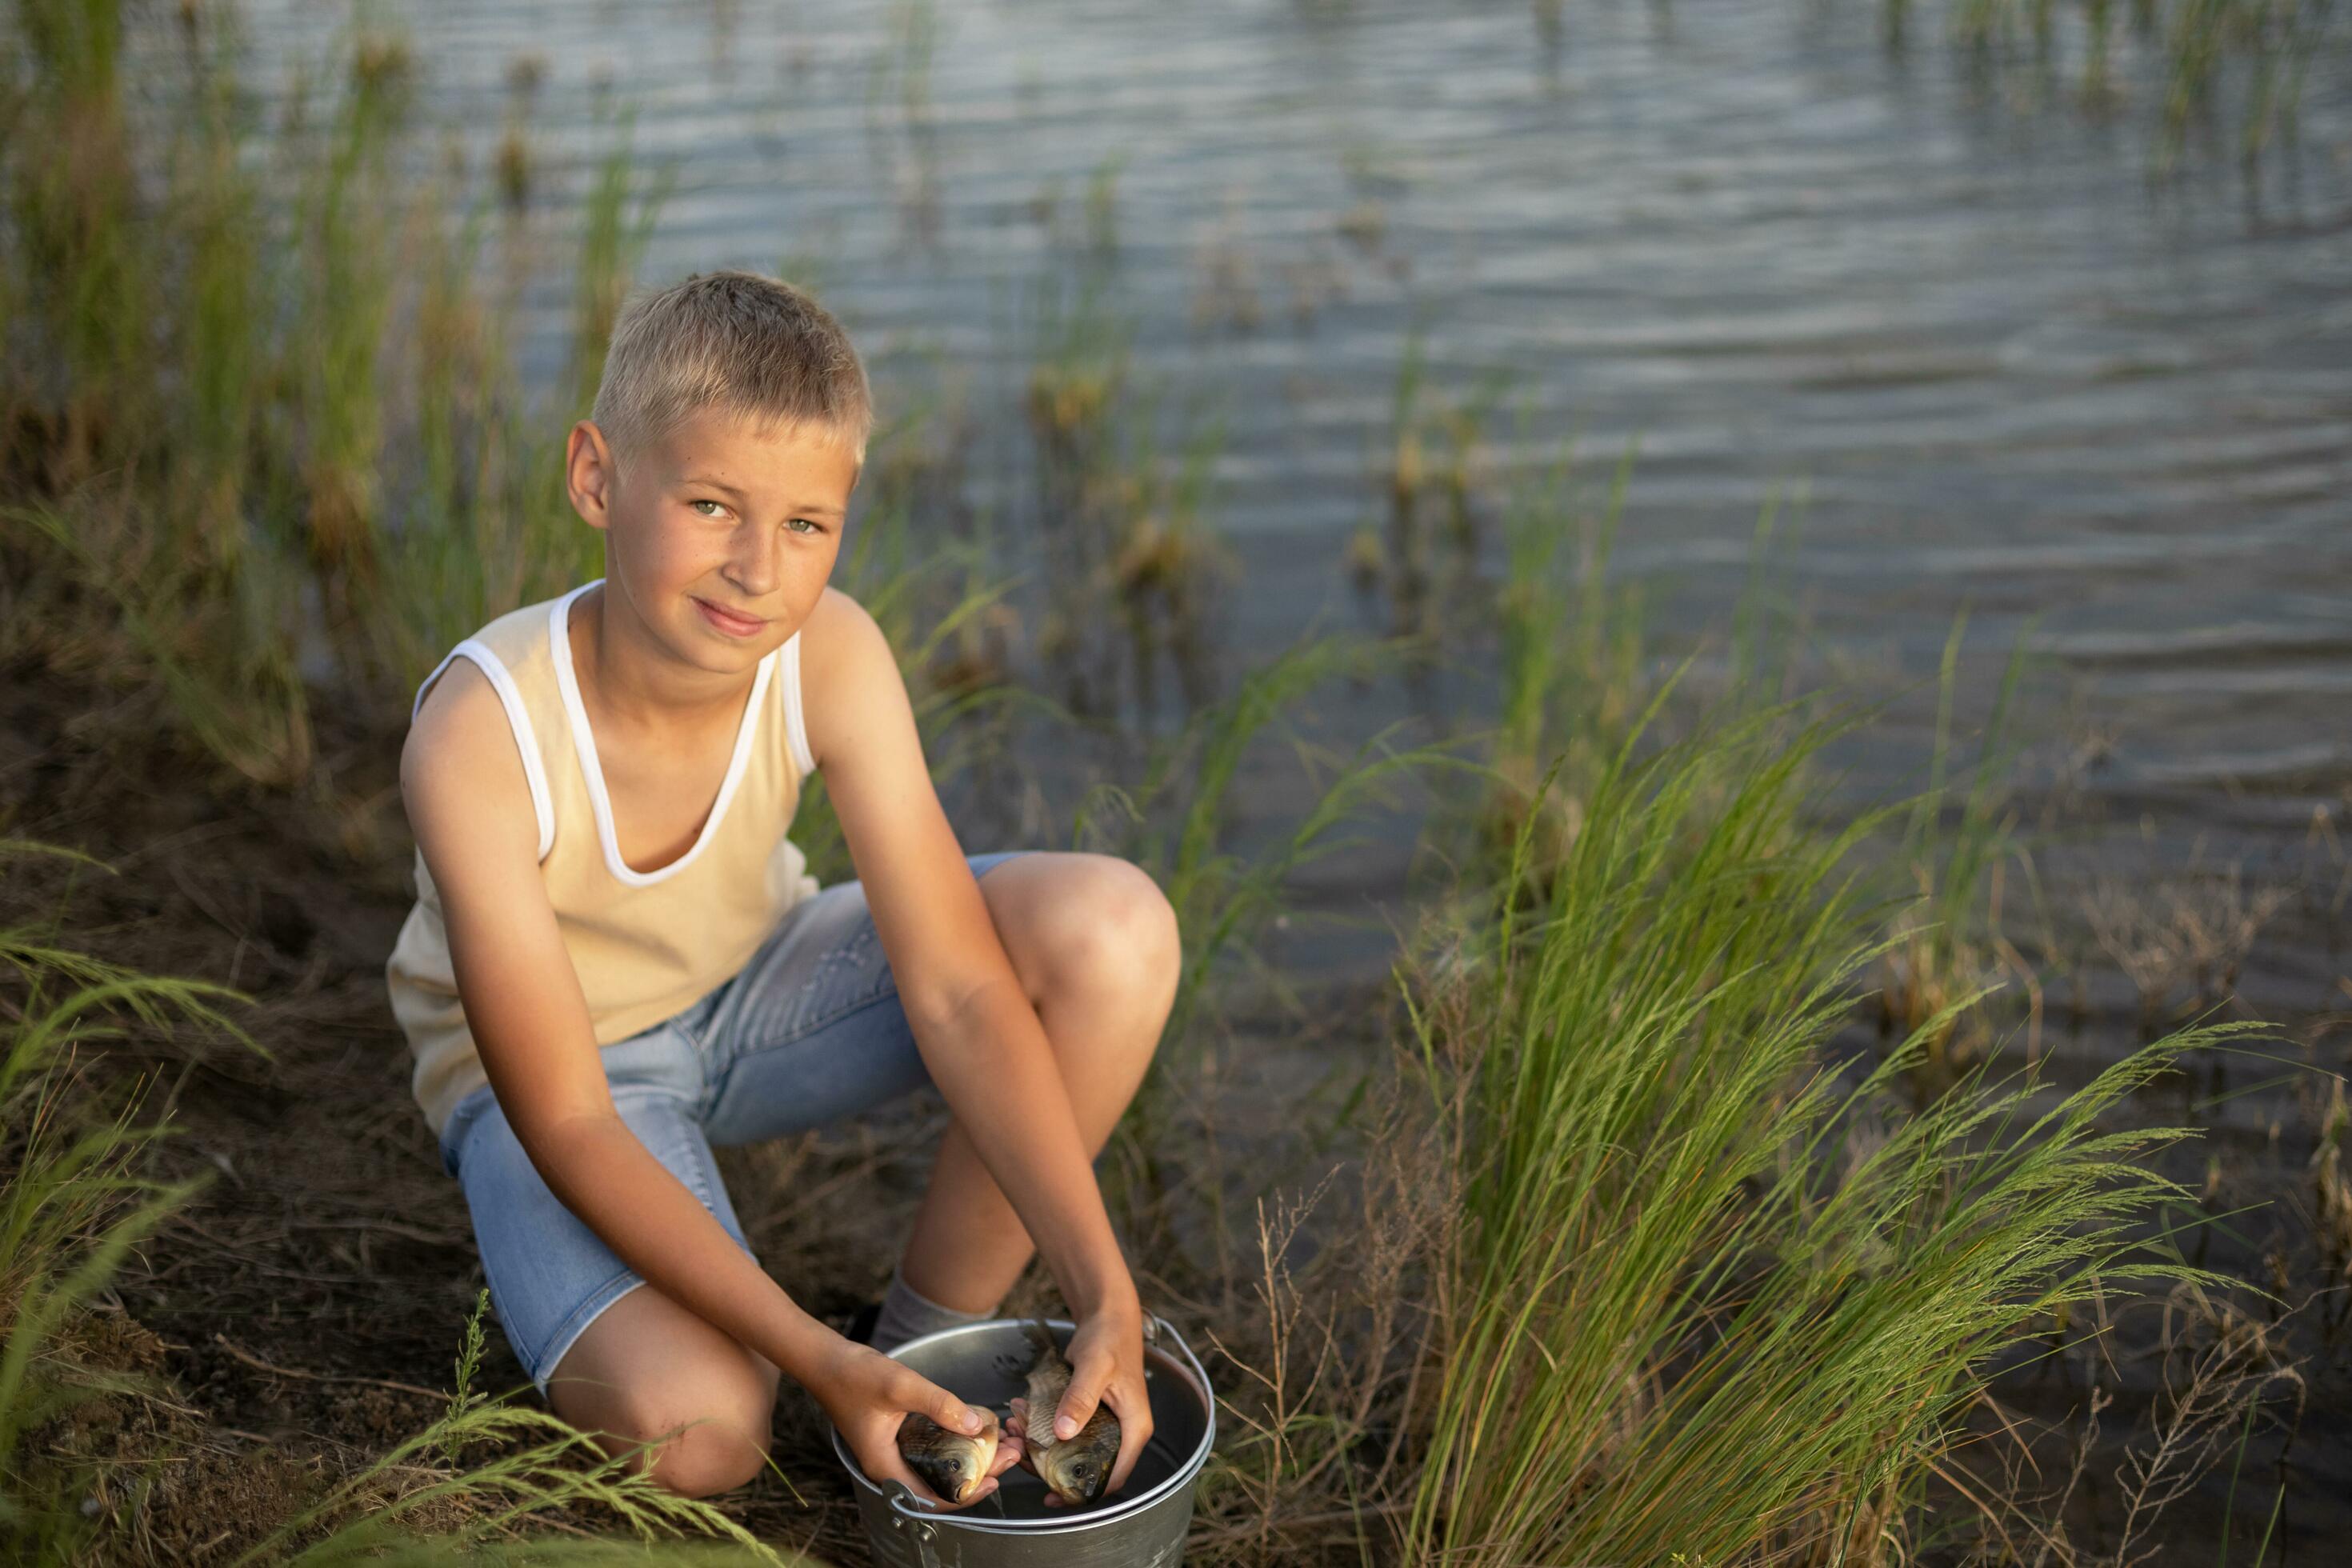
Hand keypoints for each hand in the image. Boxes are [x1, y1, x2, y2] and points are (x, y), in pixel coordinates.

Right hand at [809, 1334, 1023, 1508]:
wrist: (827, 1360)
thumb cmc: (855, 1376)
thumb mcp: (901, 1386)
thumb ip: (939, 1404)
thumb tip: (977, 1425)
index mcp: (885, 1466)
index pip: (931, 1499)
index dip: (965, 1495)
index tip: (994, 1480)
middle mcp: (889, 1466)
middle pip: (940, 1483)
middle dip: (977, 1472)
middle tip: (1010, 1453)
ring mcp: (892, 1452)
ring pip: (938, 1467)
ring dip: (970, 1457)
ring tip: (1002, 1442)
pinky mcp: (897, 1437)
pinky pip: (931, 1451)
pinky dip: (955, 1443)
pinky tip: (975, 1428)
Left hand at [1007, 1303, 1154, 1502]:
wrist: (1107, 1317)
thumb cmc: (1109, 1338)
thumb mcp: (1095, 1366)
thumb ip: (1081, 1398)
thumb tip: (1063, 1433)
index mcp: (1134, 1429)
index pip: (1113, 1477)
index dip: (1084, 1493)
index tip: (1051, 1495)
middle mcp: (1121, 1432)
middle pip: (1087, 1467)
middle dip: (1051, 1466)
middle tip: (1020, 1454)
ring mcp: (1104, 1424)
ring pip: (1071, 1450)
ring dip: (1041, 1446)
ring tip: (1014, 1432)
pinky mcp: (1088, 1415)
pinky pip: (1064, 1431)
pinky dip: (1042, 1429)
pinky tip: (1020, 1417)